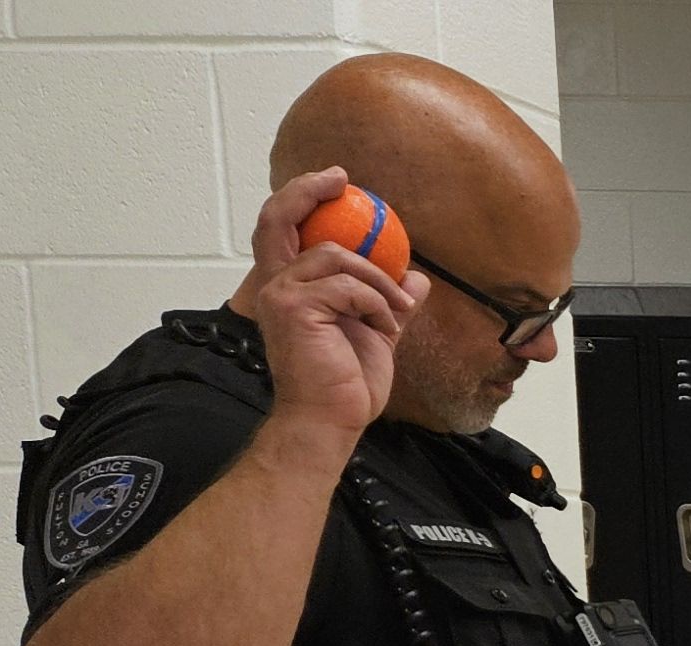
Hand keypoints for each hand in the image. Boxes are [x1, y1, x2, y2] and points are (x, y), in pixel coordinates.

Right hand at [228, 168, 421, 442]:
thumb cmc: (348, 384)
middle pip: (279, 218)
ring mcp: (279, 294)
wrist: (332, 420)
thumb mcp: (376, 333)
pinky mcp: (293, 307)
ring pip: (337, 256)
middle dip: (308, 190)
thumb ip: (388, 302)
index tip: (338, 182)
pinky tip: (386, 326)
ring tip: (398, 308)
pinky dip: (377, 303)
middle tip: (344, 181)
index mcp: (288, 288)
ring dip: (378, 280)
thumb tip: (417, 277)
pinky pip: (349, 286)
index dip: (302, 197)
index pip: (281, 229)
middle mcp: (274, 286)